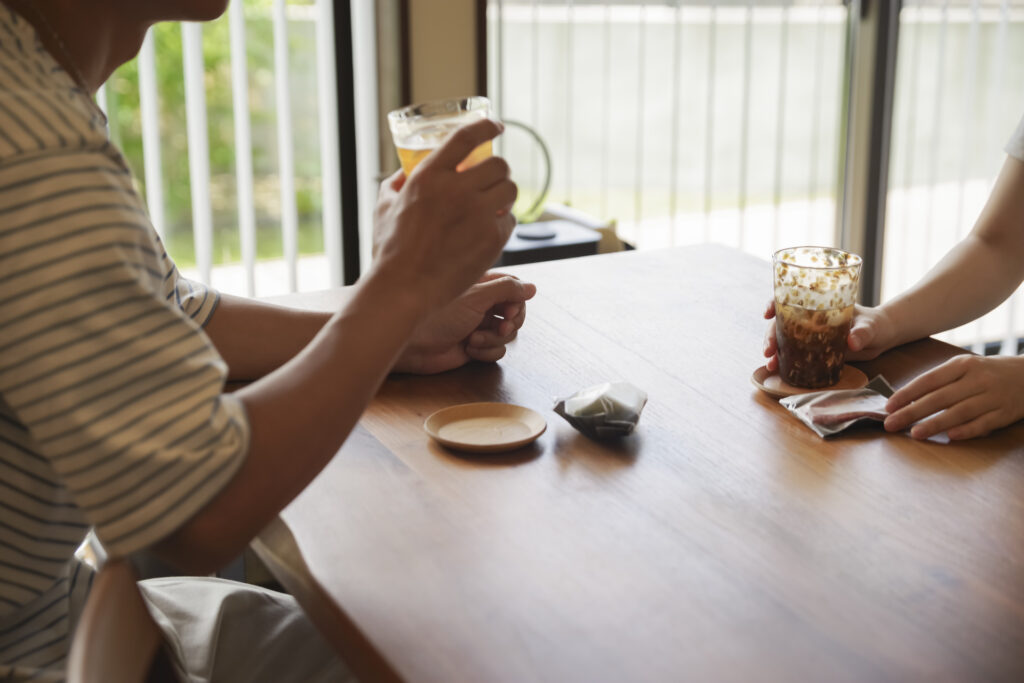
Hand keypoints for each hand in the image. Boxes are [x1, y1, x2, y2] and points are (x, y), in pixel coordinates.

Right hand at [371, 119, 517, 312]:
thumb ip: (395, 185)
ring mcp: (478, 214)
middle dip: (498, 170)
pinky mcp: (492, 239)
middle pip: (498, 164)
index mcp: (429, 176)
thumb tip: (403, 173)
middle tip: (492, 179)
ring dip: (504, 193)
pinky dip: (503, 222)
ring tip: (494, 203)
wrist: (405, 288)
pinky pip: (510, 220)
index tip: (497, 127)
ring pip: (510, 189)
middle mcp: (457, 190)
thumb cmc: (390, 250)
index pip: (467, 137)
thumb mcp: (383, 208)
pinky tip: (490, 229)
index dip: (487, 126)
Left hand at [394, 273, 536, 374]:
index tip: (509, 310)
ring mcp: (477, 326)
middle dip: (511, 323)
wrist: (411, 345)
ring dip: (494, 339)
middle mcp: (481, 304)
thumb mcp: (476, 297)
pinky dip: (486, 351)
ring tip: (473, 339)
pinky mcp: (474, 347)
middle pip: (515, 313)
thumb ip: (507, 290)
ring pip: (507, 334)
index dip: (517, 301)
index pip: (514, 288)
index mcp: (480, 285)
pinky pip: (496, 351)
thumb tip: (532, 287)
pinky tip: (469, 349)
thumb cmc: (436, 314)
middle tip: (501, 327)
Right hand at [762, 300, 897, 371]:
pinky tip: (777, 371)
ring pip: (784, 340)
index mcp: (818, 305)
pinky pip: (794, 355)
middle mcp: (809, 319)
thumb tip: (852, 342)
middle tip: (768, 351)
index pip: (790, 299)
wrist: (880, 338)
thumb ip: (861, 333)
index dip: (774, 303)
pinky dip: (784, 362)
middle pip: (781, 323)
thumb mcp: (869, 326)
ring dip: (774, 352)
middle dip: (770, 336)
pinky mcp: (813, 351)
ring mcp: (809, 335)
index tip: (767, 313)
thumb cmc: (875, 324)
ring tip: (770, 365)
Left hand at [883, 354, 1023, 439]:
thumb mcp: (965, 368)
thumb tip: (905, 398)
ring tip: (915, 433)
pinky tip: (951, 437)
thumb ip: (939, 381)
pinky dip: (967, 430)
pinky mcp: (1006, 413)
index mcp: (963, 365)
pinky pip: (985, 423)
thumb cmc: (987, 373)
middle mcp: (977, 379)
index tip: (888, 406)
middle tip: (890, 423)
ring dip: (936, 423)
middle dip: (912, 411)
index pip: (929, 380)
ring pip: (960, 411)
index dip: (907, 393)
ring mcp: (993, 396)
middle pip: (941, 397)